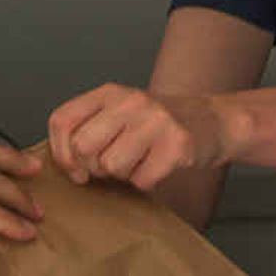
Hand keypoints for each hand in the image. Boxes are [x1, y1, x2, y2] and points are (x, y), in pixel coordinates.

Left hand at [46, 84, 234, 190]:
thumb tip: (65, 164)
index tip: (74, 169)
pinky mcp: (176, 144)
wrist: (215, 122)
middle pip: (83, 148)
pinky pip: (141, 180)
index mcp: (110, 92)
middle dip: (94, 167)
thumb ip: (90, 129)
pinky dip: (147, 182)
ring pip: (111, 167)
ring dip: (124, 175)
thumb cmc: (159, 125)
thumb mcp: (120, 114)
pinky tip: (159, 166)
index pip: (62, 121)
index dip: (61, 153)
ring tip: (141, 160)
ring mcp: (155, 121)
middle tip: (114, 164)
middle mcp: (130, 101)